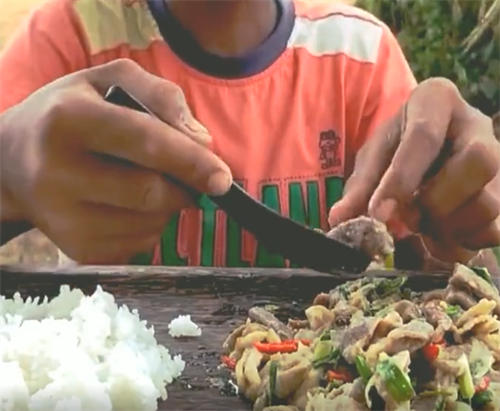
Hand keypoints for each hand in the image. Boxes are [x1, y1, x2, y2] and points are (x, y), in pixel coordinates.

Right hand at [0, 59, 231, 262]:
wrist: (12, 162)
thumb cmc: (68, 113)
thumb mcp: (109, 81)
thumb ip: (161, 96)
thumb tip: (202, 141)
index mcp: (68, 120)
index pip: (144, 143)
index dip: (191, 162)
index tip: (223, 179)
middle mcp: (57, 174)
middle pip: (150, 192)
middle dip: (183, 186)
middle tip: (186, 177)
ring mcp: (63, 220)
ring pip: (150, 223)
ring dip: (168, 206)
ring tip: (146, 182)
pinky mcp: (76, 250)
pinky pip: (140, 244)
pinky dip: (151, 225)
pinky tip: (129, 205)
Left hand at [329, 78, 499, 263]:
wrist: (428, 148)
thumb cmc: (396, 147)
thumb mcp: (373, 158)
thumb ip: (360, 187)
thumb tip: (340, 219)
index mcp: (437, 101)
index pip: (425, 136)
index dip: (400, 180)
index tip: (377, 213)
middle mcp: (477, 126)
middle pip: (479, 161)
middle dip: (437, 201)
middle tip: (408, 218)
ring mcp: (499, 161)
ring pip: (490, 202)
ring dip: (448, 227)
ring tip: (421, 228)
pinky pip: (496, 230)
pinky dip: (463, 243)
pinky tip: (440, 237)